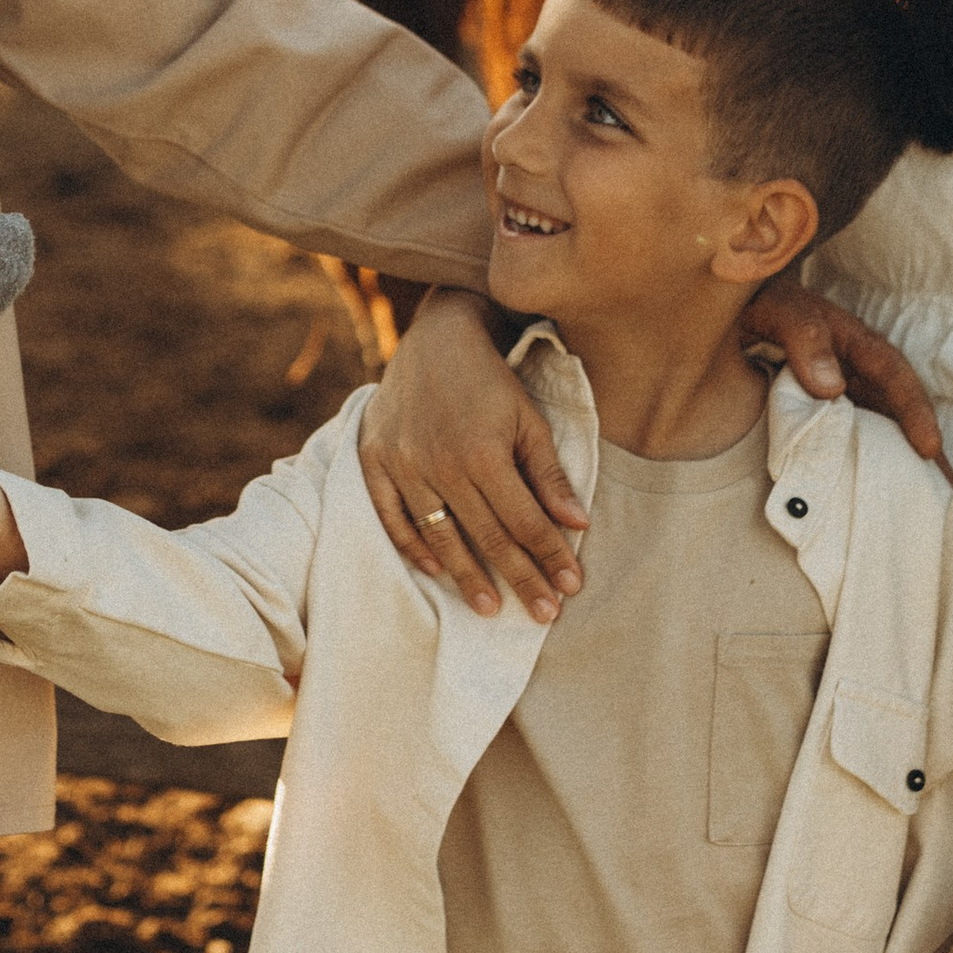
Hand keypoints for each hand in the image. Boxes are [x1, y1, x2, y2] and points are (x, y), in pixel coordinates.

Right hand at [356, 288, 586, 622]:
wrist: (435, 338)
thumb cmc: (491, 381)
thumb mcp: (529, 419)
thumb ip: (549, 474)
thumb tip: (578, 525)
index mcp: (484, 452)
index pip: (524, 521)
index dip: (550, 558)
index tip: (571, 588)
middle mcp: (441, 463)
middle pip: (487, 537)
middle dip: (520, 580)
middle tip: (543, 615)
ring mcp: (403, 465)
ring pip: (440, 536)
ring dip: (468, 577)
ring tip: (490, 609)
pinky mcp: (374, 461)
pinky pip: (393, 517)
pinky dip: (414, 547)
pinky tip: (437, 571)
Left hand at [743, 282, 950, 480]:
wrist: (729, 311)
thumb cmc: (761, 305)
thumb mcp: (779, 310)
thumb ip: (803, 337)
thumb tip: (832, 388)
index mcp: (856, 345)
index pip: (895, 377)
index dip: (915, 412)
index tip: (930, 448)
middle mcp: (857, 373)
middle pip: (900, 414)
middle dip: (926, 453)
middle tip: (950, 495)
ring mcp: (843, 396)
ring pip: (881, 433)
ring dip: (902, 466)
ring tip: (926, 505)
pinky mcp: (824, 416)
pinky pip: (851, 441)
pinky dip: (866, 467)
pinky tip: (872, 496)